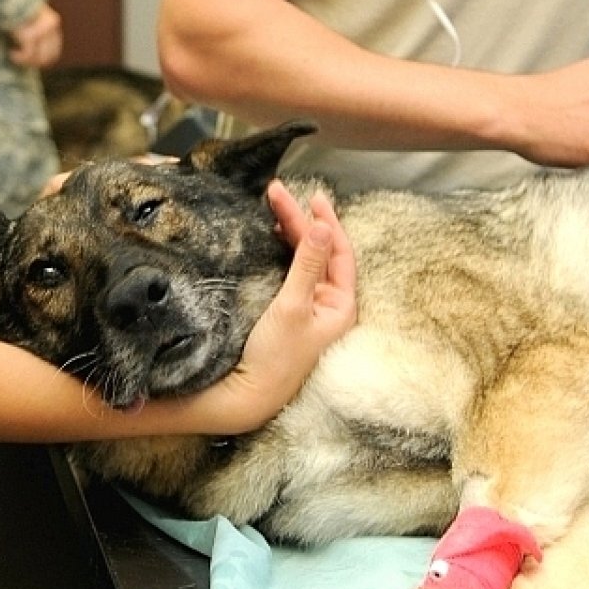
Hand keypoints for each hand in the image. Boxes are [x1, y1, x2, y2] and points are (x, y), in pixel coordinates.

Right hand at [8, 3, 62, 68]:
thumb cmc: (11, 6)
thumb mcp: (28, 18)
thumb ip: (35, 33)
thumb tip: (36, 58)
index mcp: (53, 22)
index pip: (53, 52)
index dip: (40, 61)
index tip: (25, 58)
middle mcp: (52, 25)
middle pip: (47, 57)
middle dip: (32, 62)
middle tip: (18, 59)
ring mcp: (42, 29)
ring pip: (37, 57)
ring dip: (24, 61)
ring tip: (13, 54)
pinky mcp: (30, 34)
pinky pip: (27, 54)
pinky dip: (19, 57)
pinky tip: (11, 53)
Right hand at [191, 181, 356, 433]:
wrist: (246, 396)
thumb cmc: (274, 358)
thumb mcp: (292, 306)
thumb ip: (307, 264)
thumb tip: (322, 226)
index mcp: (341, 306)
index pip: (340, 253)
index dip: (327, 222)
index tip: (311, 196)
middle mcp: (329, 306)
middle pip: (319, 252)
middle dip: (300, 221)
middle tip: (277, 192)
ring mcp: (308, 309)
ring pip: (304, 260)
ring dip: (291, 233)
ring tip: (274, 206)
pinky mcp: (288, 313)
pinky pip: (291, 272)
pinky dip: (282, 251)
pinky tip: (272, 235)